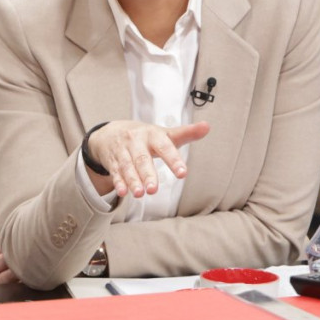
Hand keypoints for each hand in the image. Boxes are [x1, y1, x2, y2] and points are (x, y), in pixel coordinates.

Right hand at [86, 120, 209, 197]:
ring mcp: (122, 151)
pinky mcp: (112, 161)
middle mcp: (135, 141)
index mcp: (152, 134)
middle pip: (142, 159)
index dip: (173, 160)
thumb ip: (186, 133)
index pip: (164, 146)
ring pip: (127, 166)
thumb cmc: (145, 136)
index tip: (183, 173)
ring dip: (132, 180)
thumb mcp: (164, 134)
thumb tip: (207, 126)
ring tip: (139, 194)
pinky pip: (115, 172)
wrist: (111, 132)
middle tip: (153, 190)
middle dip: (147, 174)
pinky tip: (123, 192)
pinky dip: (118, 182)